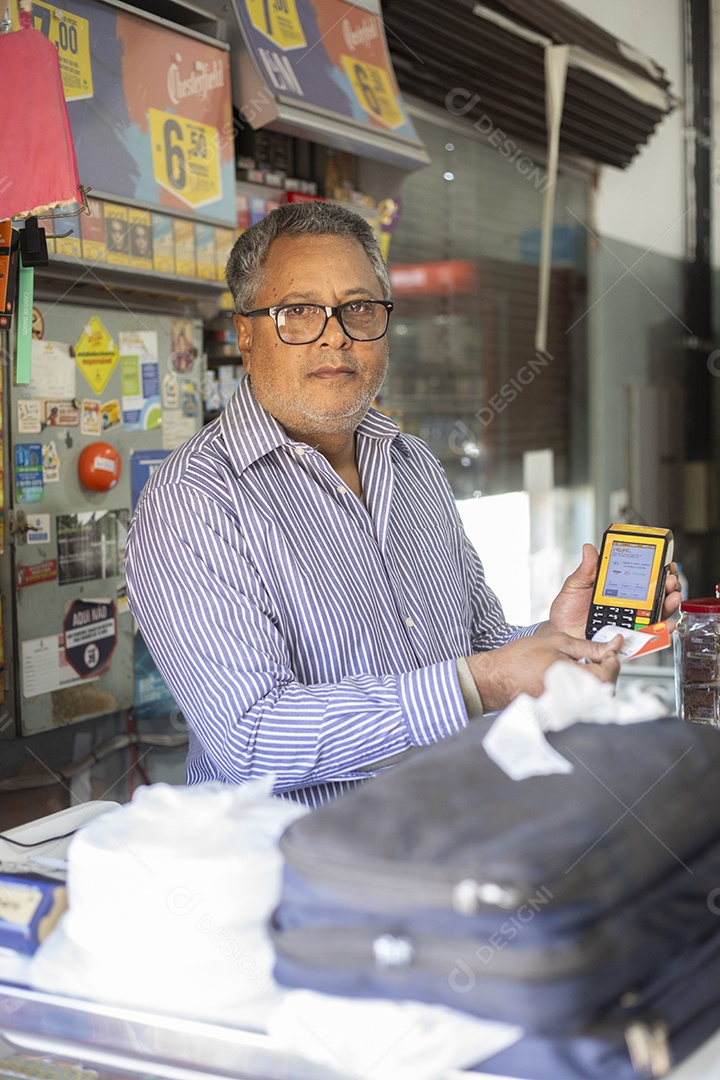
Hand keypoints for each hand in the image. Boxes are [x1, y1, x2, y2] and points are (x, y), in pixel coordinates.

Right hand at [466, 633, 621, 712]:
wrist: (495, 679)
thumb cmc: (519, 659)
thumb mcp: (557, 643)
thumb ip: (589, 646)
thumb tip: (613, 645)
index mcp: (572, 679)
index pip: (609, 674)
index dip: (613, 660)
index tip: (610, 650)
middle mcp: (571, 698)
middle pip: (606, 689)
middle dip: (607, 671)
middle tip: (598, 656)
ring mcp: (566, 709)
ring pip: (595, 697)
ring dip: (596, 681)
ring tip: (582, 666)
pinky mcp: (560, 713)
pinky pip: (581, 703)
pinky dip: (583, 689)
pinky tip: (571, 677)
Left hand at [543, 546, 682, 637]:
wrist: (560, 632)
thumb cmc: (568, 610)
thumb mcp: (575, 585)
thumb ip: (585, 570)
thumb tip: (589, 549)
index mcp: (618, 588)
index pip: (643, 576)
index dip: (657, 569)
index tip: (665, 561)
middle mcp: (628, 604)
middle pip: (657, 593)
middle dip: (669, 584)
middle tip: (670, 578)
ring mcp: (630, 621)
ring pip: (658, 613)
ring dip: (670, 604)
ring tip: (672, 596)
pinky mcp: (628, 638)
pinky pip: (649, 635)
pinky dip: (662, 631)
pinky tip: (667, 625)